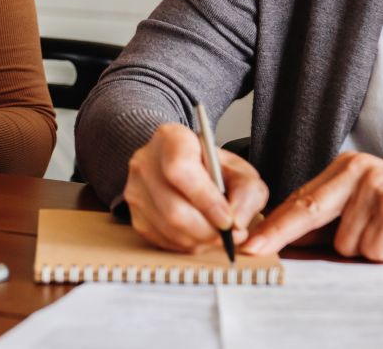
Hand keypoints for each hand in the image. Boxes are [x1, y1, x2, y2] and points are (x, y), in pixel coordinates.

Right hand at [122, 123, 268, 254]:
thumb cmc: (213, 168)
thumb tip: (237, 224)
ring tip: (218, 235)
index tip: (228, 220)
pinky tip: (200, 235)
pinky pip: (161, 240)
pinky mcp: (134, 215)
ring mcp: (135, 190)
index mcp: (171, 139)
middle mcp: (145, 162)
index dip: (206, 200)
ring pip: (168, 228)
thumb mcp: (239, 170)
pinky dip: (186, 244)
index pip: (180, 170)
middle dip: (207, 230)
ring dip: (199, 240)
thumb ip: (247, 193)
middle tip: (230, 236)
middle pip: (173, 208)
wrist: (186, 166)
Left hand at [240, 151, 382, 260]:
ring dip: (370, 251)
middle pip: (306, 211)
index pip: (302, 199)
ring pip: (345, 243)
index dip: (275, 225)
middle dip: (279, 236)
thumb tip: (292, 239)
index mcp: (348, 167)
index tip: (250, 241)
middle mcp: (357, 170)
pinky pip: (372, 249)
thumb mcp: (371, 207)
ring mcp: (374, 186)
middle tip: (254, 251)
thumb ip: (336, 218)